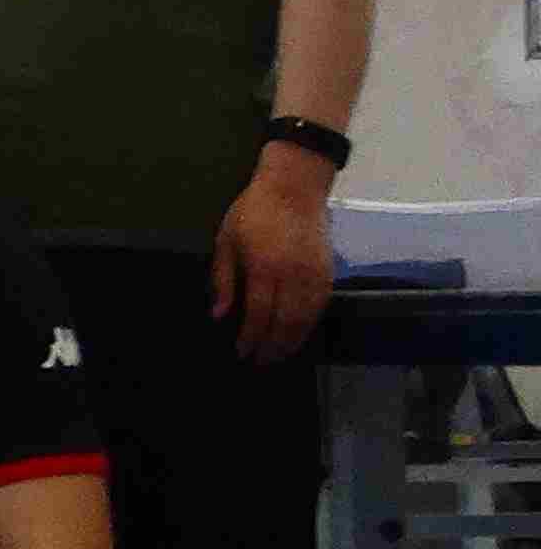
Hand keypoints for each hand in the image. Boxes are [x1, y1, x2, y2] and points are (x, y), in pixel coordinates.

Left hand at [211, 152, 335, 365]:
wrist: (295, 185)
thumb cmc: (254, 211)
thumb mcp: (226, 240)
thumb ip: (223, 279)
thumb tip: (220, 314)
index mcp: (264, 267)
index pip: (259, 314)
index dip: (251, 337)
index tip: (242, 352)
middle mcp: (292, 275)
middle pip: (285, 322)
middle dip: (272, 346)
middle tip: (260, 362)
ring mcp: (314, 274)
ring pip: (306, 318)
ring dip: (293, 341)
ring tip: (279, 355)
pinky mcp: (329, 271)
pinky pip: (321, 306)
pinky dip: (310, 324)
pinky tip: (299, 333)